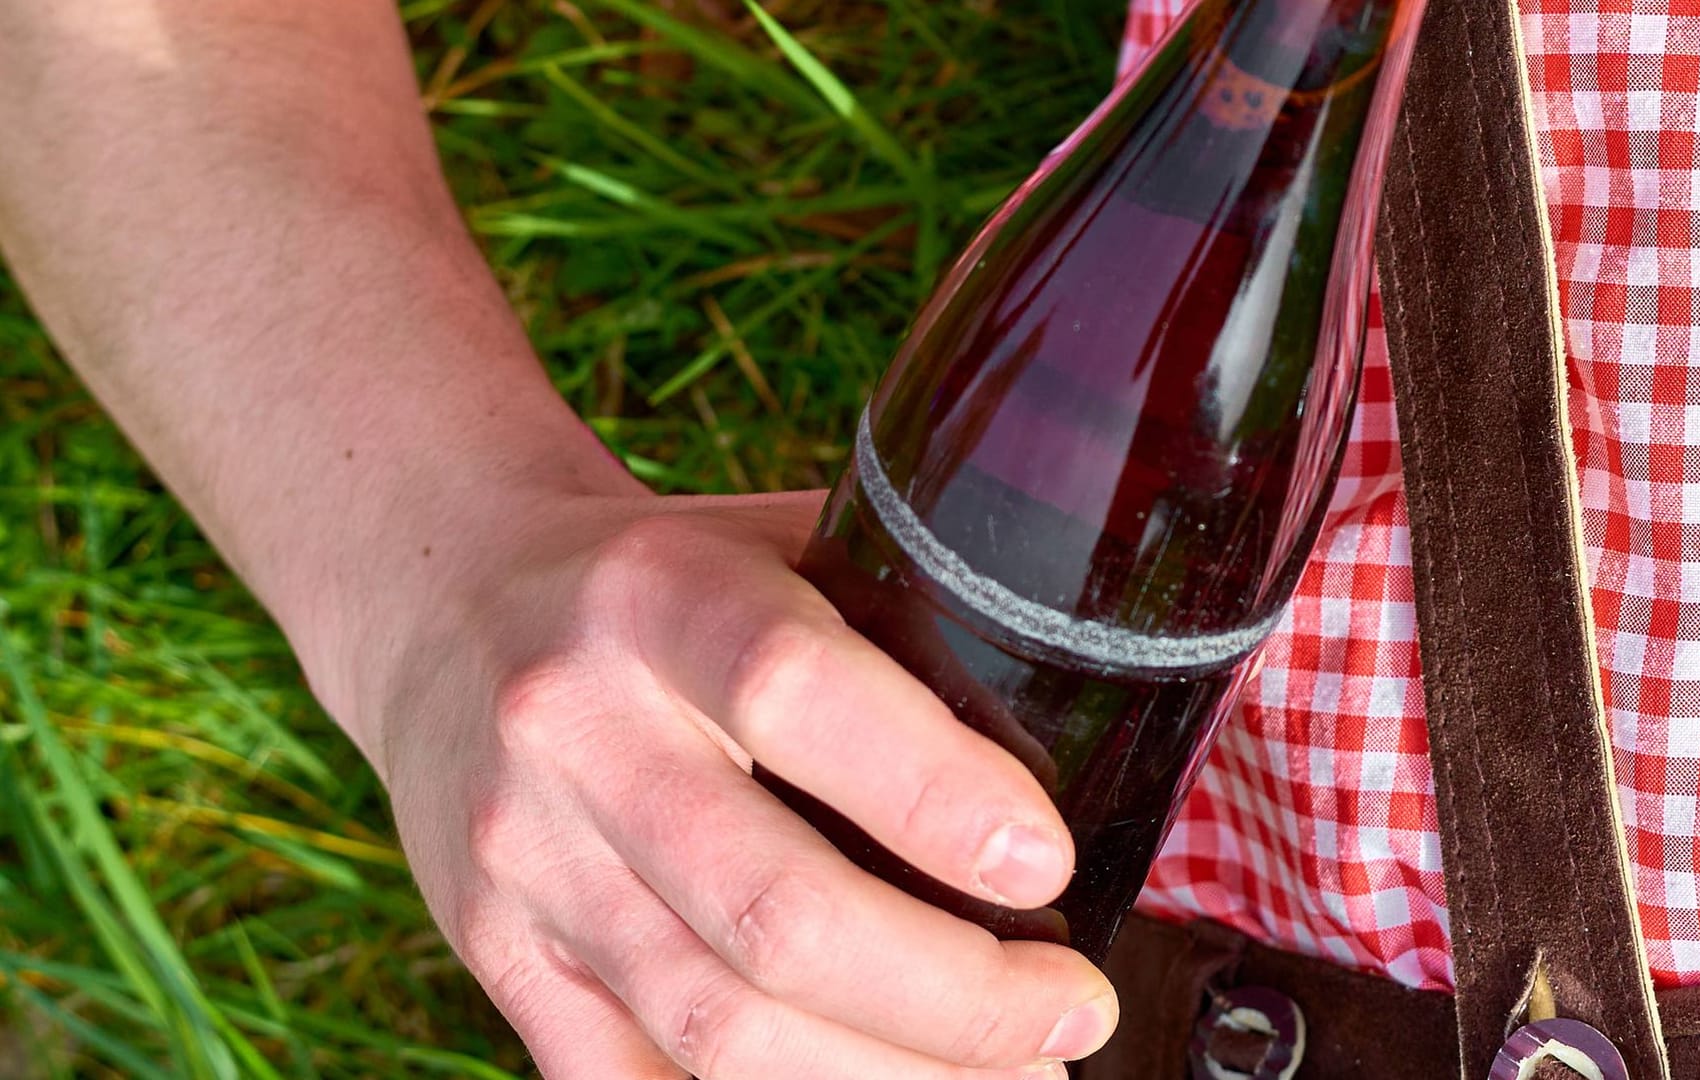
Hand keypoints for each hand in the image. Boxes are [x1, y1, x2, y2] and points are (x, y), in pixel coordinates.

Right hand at [376, 489, 1119, 1078]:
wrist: (446, 608)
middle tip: (1071, 1014)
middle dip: (956, 997)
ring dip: (889, 1079)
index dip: (938, 795)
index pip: (796, 694)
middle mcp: (575, 730)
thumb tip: (1077, 740)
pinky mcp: (496, 953)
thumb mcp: (776, 544)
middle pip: (773, 912)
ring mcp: (525, 860)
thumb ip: (903, 618)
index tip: (1049, 868)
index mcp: (660, 598)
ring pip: (717, 1026)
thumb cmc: (663, 580)